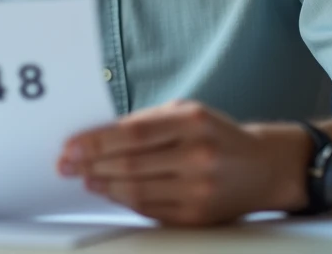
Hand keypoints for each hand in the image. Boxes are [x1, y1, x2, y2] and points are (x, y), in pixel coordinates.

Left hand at [56, 100, 308, 226]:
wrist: (265, 167)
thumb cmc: (216, 134)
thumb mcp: (188, 113)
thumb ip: (146, 123)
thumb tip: (97, 138)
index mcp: (193, 122)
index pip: (132, 134)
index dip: (96, 142)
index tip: (70, 146)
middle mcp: (198, 156)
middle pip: (130, 164)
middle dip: (91, 165)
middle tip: (66, 165)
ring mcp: (199, 190)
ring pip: (136, 191)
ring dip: (104, 185)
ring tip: (85, 178)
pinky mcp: (198, 217)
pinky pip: (150, 210)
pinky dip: (125, 201)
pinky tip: (111, 191)